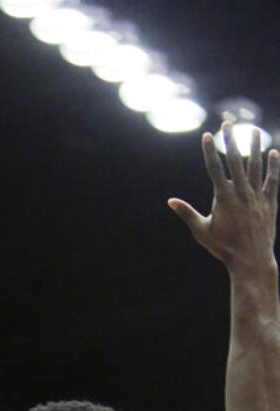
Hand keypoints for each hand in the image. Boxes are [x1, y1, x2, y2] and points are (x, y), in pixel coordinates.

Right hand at [169, 123, 279, 269]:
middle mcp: (241, 191)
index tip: (207, 135)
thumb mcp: (201, 231)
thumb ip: (187, 213)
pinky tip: (272, 153)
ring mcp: (257, 195)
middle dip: (231, 140)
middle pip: (235, 160)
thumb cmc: (223, 247)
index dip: (210, 150)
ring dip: (254, 147)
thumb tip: (171, 201)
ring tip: (254, 131)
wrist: (250, 258)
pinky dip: (273, 165)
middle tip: (228, 124)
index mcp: (223, 197)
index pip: (215, 168)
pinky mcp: (269, 201)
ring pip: (256, 165)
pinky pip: (272, 179)